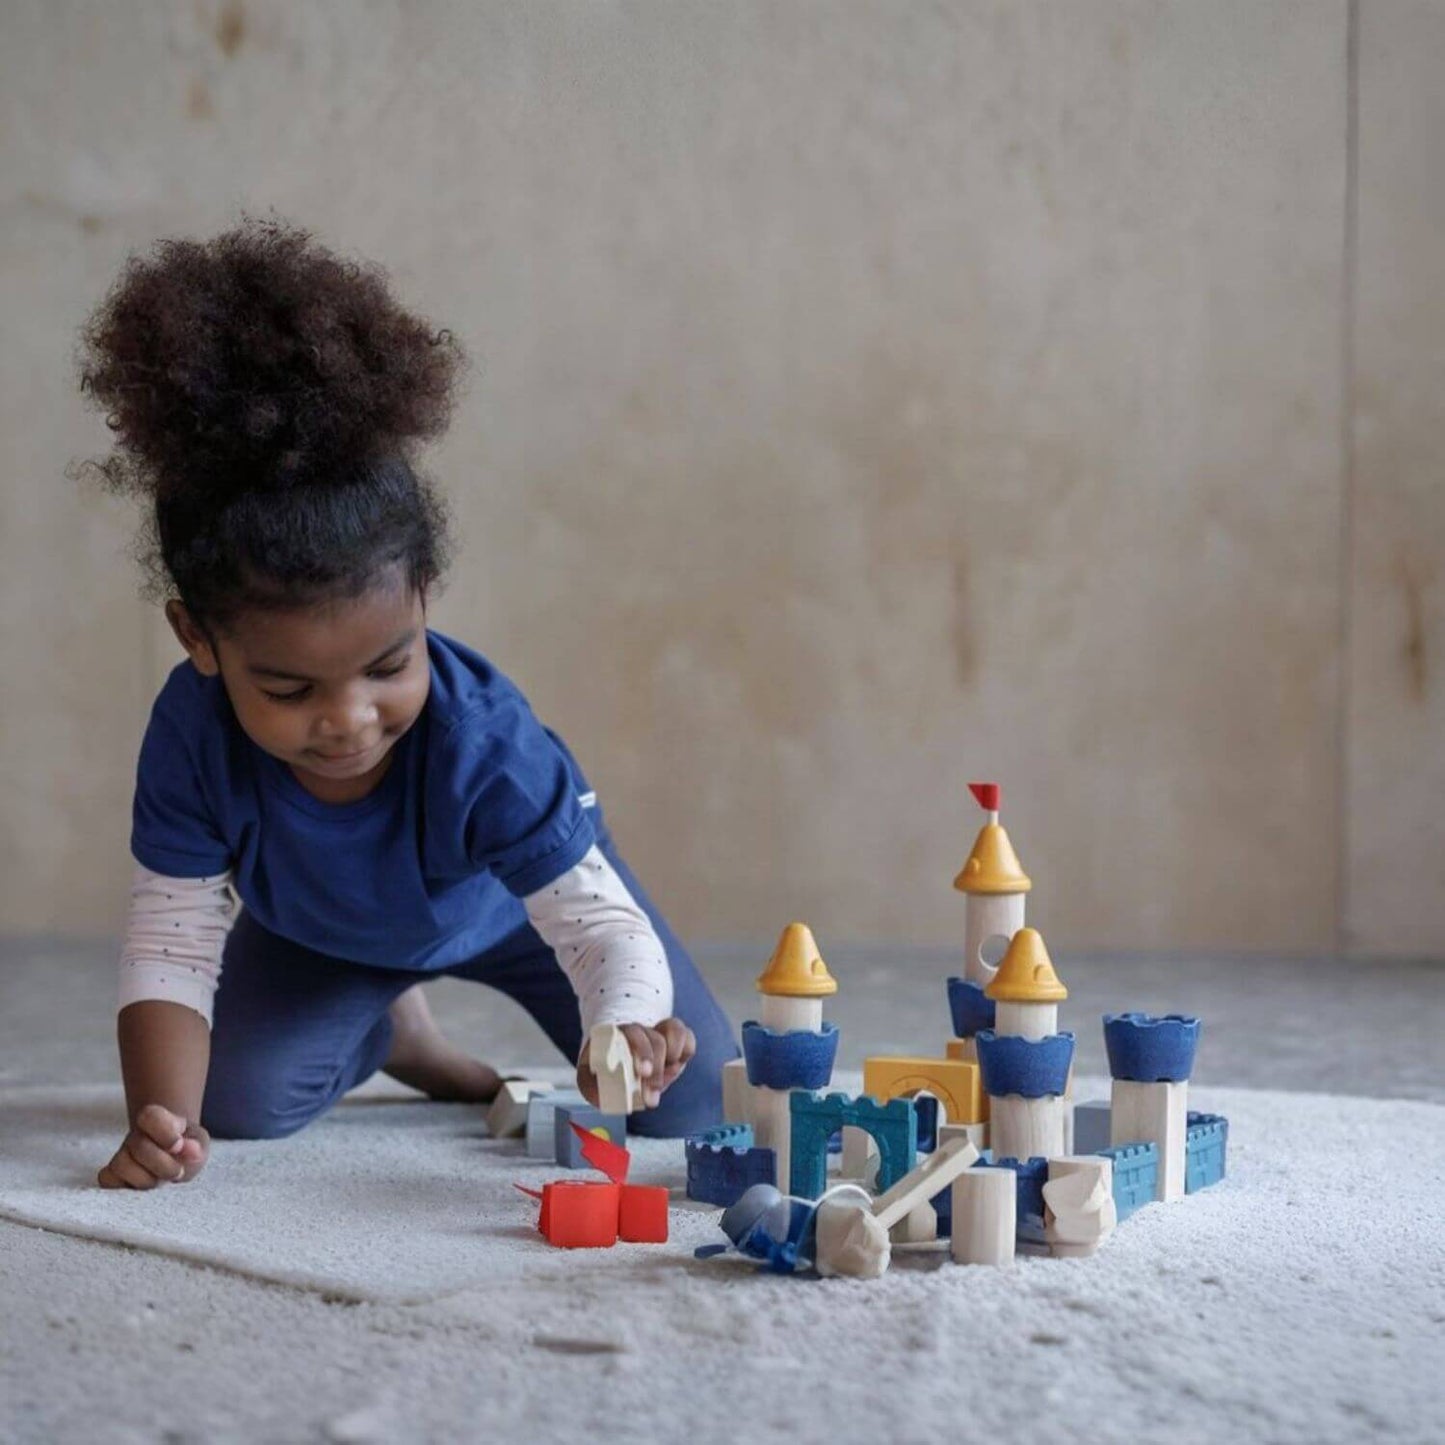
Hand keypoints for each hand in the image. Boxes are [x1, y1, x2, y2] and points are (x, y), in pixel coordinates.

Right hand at [98, 1103, 209, 1189]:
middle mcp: (135, 1135)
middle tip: (178, 1172)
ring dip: (146, 1179)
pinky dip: (126, 1187)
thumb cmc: (187, 1150)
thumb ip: (196, 1145)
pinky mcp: (111, 1175)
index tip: (179, 1145)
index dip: (165, 1133)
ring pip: (121, 1165)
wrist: (175, 1161)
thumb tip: (192, 1150)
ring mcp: (121, 1155)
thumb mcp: (198, 1143)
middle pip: (138, 1145)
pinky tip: (143, 1188)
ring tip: (160, 1181)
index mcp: (156, 1119)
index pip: (149, 1115)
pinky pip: (107, 1180)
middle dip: (163, 1164)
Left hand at [577, 1018, 695, 1110]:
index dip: (642, 1051)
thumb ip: (590, 1086)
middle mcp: (639, 1031)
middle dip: (658, 1068)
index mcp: (617, 1036)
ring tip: (666, 1077)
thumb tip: (600, 1093)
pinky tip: (675, 1067)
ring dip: (674, 1056)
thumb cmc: (602, 1077)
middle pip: (655, 1039)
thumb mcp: (590, 1081)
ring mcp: (658, 1033)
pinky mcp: (675, 1041)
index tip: (644, 1073)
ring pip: (675, 1030)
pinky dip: (686, 1052)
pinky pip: (688, 1038)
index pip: (633, 1033)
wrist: (615, 1070)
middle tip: (653, 1093)